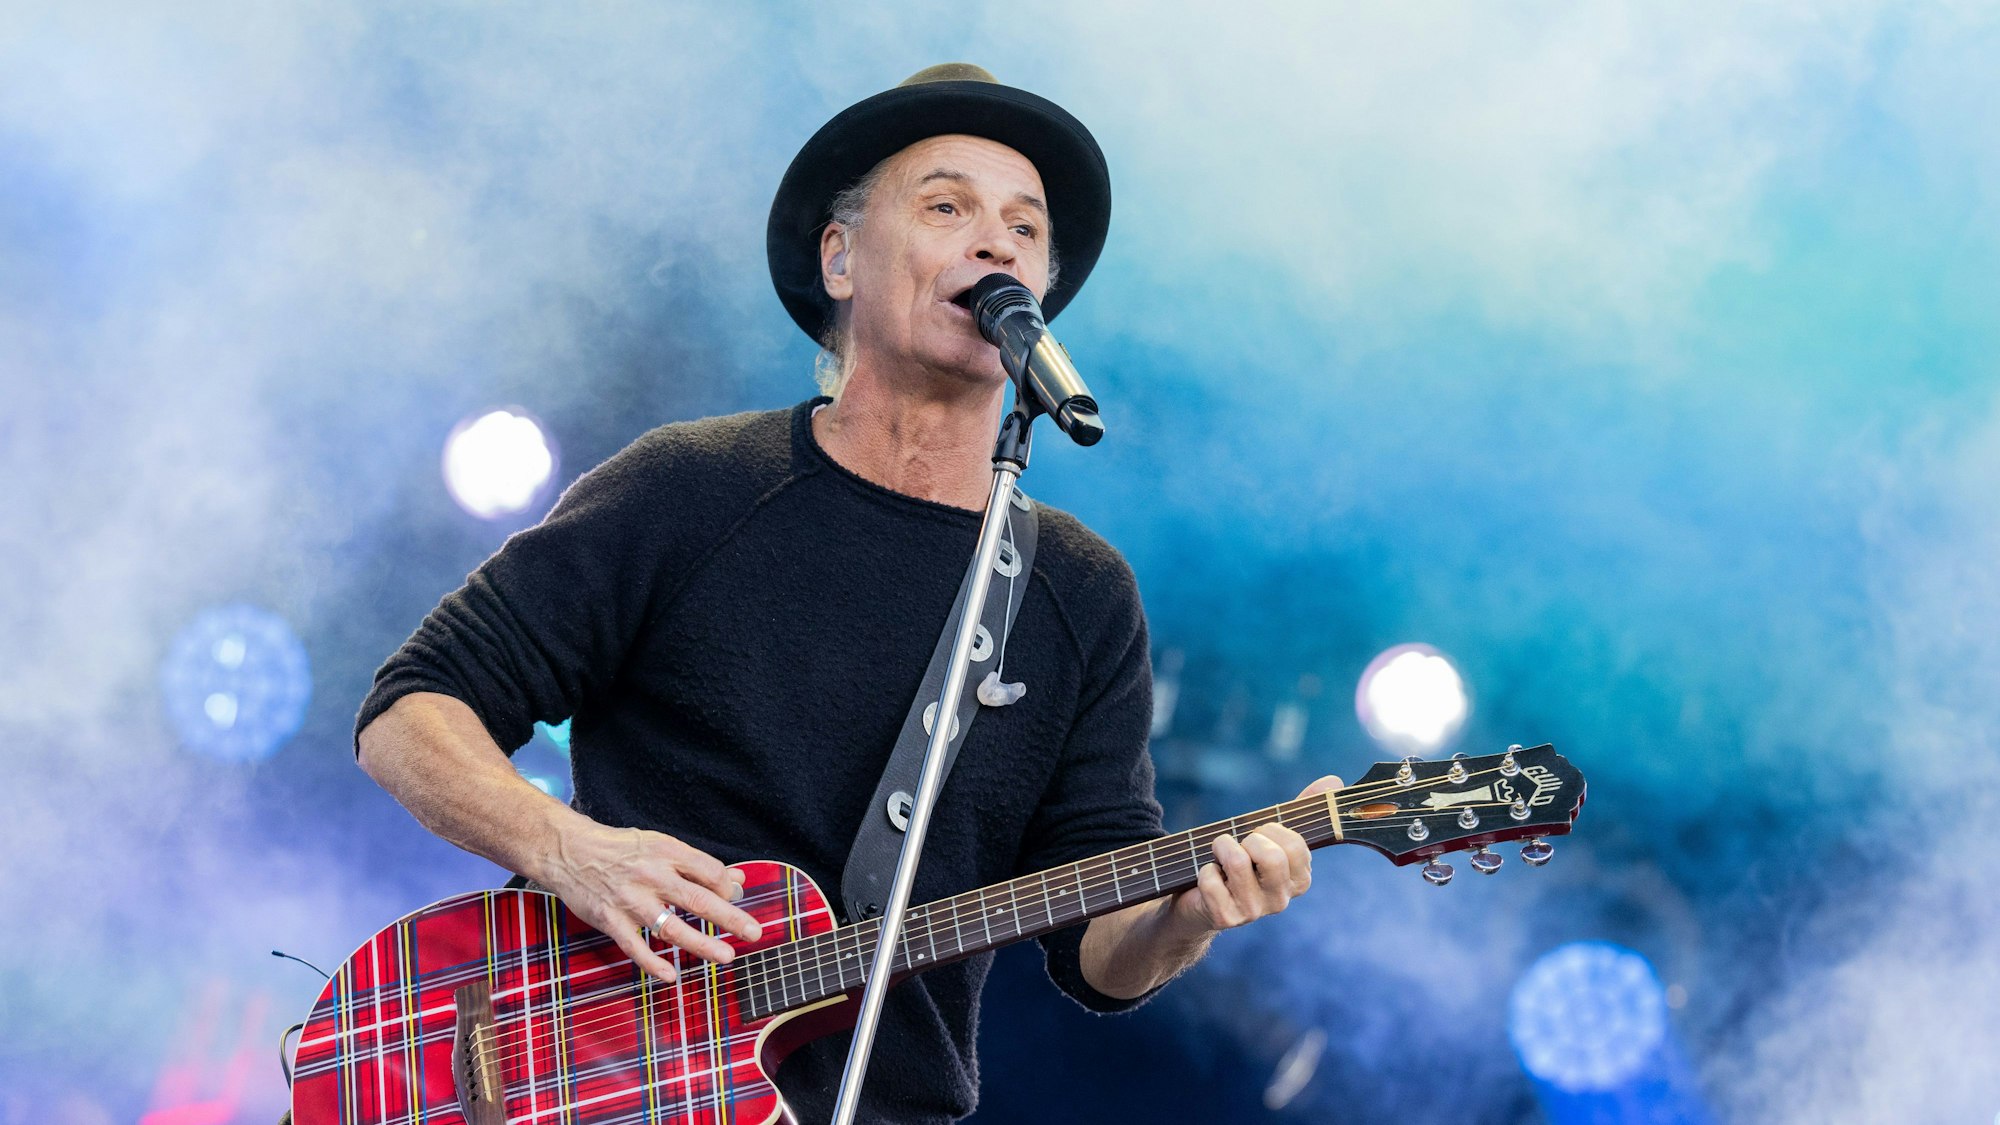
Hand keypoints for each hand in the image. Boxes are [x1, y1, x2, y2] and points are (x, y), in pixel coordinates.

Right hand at [540, 818, 763, 983]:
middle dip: (729, 917)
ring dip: (700, 943)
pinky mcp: (609, 920)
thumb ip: (698, 865)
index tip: (734, 897)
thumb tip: (737, 880)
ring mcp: (629, 900)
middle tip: (754, 933)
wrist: (569, 851)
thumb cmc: (620, 849)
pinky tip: (671, 975)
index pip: (708, 871)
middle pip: (697, 899)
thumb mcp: (660, 846)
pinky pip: (634, 947)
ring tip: (726, 956)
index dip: (727, 887)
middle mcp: (650, 875)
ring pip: (670, 927)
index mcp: (665, 852)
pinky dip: (652, 963)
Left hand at [1168, 775, 1340, 933]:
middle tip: (1240, 846)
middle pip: (1272, 857)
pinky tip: (1208, 878)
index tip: (1259, 834)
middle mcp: (1282, 900)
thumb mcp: (1270, 835)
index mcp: (1299, 879)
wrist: (1201, 900)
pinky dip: (1203, 870)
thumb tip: (1332, 781)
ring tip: (1219, 855)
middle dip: (1248, 839)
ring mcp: (1255, 912)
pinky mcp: (1226, 918)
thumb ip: (1302, 810)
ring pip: (1238, 862)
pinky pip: (1211, 879)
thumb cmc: (1241, 861)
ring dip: (1221, 847)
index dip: (1271, 830)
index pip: (1296, 846)